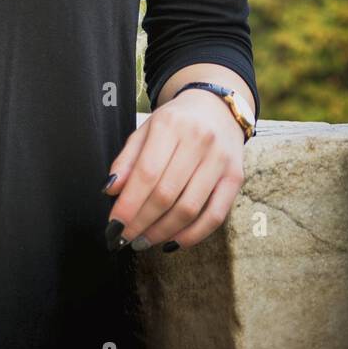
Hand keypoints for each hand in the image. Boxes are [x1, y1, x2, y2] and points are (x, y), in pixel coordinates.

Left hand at [101, 89, 246, 251]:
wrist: (217, 107)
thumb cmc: (176, 122)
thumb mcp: (146, 129)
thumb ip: (127, 159)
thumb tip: (111, 189)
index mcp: (170, 125)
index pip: (146, 173)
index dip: (128, 204)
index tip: (113, 225)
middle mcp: (198, 140)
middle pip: (166, 194)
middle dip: (141, 222)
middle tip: (124, 238)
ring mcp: (220, 160)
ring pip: (189, 208)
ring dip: (162, 231)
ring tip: (144, 240)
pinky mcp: (235, 177)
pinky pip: (215, 216)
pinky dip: (193, 235)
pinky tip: (173, 241)